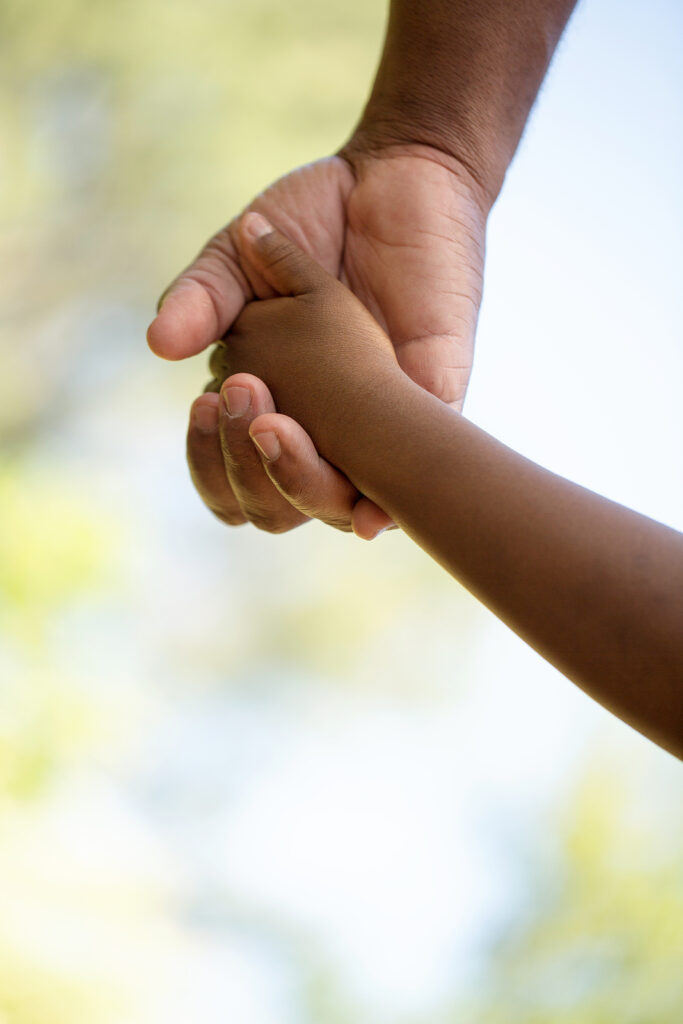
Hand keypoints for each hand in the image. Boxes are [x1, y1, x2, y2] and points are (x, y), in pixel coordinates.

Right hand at [148, 145, 486, 534]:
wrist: (394, 173)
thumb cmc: (314, 217)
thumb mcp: (240, 256)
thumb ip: (202, 299)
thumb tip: (158, 345)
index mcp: (272, 404)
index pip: (232, 479)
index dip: (210, 462)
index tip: (203, 403)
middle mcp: (324, 428)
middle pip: (279, 508)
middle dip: (250, 470)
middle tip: (243, 394)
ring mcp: (379, 420)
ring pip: (342, 507)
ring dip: (301, 482)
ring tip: (273, 424)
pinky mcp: (435, 396)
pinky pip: (419, 470)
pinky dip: (390, 503)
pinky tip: (368, 514)